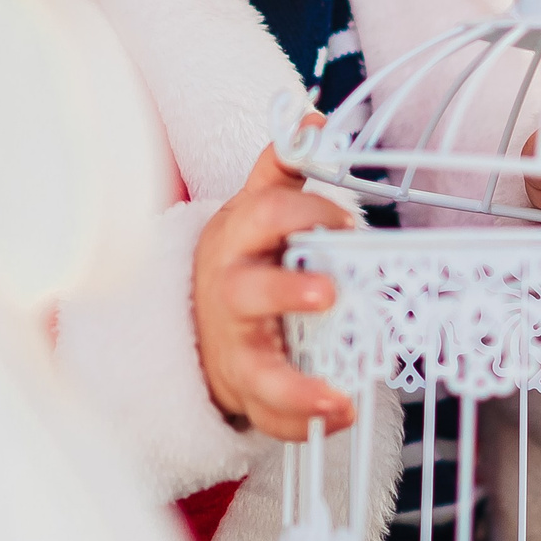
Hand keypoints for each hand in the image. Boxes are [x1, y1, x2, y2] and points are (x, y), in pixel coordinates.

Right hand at [194, 138, 358, 441]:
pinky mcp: (247, 390)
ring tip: (335, 394)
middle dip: (286, 291)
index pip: (263, 217)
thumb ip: (283, 168)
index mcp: (238, 240)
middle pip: (249, 292)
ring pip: (257, 369)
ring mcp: (236, 346)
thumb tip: (312, 119)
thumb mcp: (252, 209)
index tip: (346, 221)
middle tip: (330, 291)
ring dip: (295, 384)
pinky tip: (340, 415)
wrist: (194, 323)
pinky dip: (304, 421)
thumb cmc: (241, 259)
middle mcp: (232, 294)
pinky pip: (270, 414)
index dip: (304, 213)